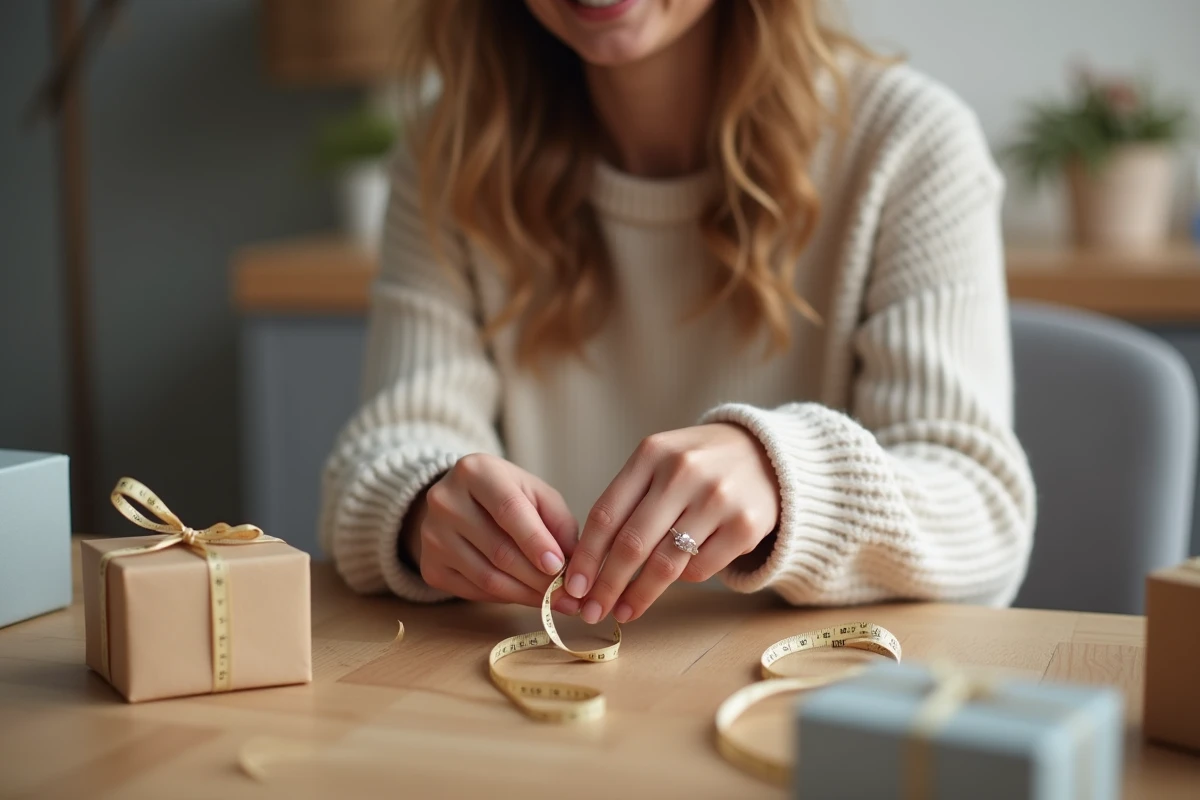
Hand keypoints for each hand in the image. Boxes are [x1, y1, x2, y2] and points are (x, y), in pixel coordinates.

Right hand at [409, 453, 580, 613]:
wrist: (459, 502)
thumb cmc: (507, 496)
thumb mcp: (536, 494)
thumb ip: (559, 523)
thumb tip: (574, 566)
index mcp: (475, 471)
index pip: (508, 510)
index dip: (535, 541)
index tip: (559, 567)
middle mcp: (445, 501)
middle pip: (499, 550)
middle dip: (539, 578)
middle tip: (567, 595)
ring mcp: (432, 535)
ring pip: (486, 577)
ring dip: (526, 594)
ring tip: (554, 601)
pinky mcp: (429, 565)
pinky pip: (473, 591)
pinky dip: (505, 599)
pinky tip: (525, 596)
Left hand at [564, 423, 779, 623]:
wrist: (766, 454)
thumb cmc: (698, 464)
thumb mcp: (659, 462)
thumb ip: (627, 501)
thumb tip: (590, 565)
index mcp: (652, 453)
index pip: (606, 515)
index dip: (585, 557)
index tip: (572, 587)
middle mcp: (683, 472)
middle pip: (632, 545)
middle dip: (606, 586)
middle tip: (591, 611)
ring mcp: (717, 499)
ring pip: (665, 565)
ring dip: (638, 596)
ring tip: (623, 612)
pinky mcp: (745, 526)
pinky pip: (699, 569)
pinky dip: (683, 580)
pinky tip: (677, 577)